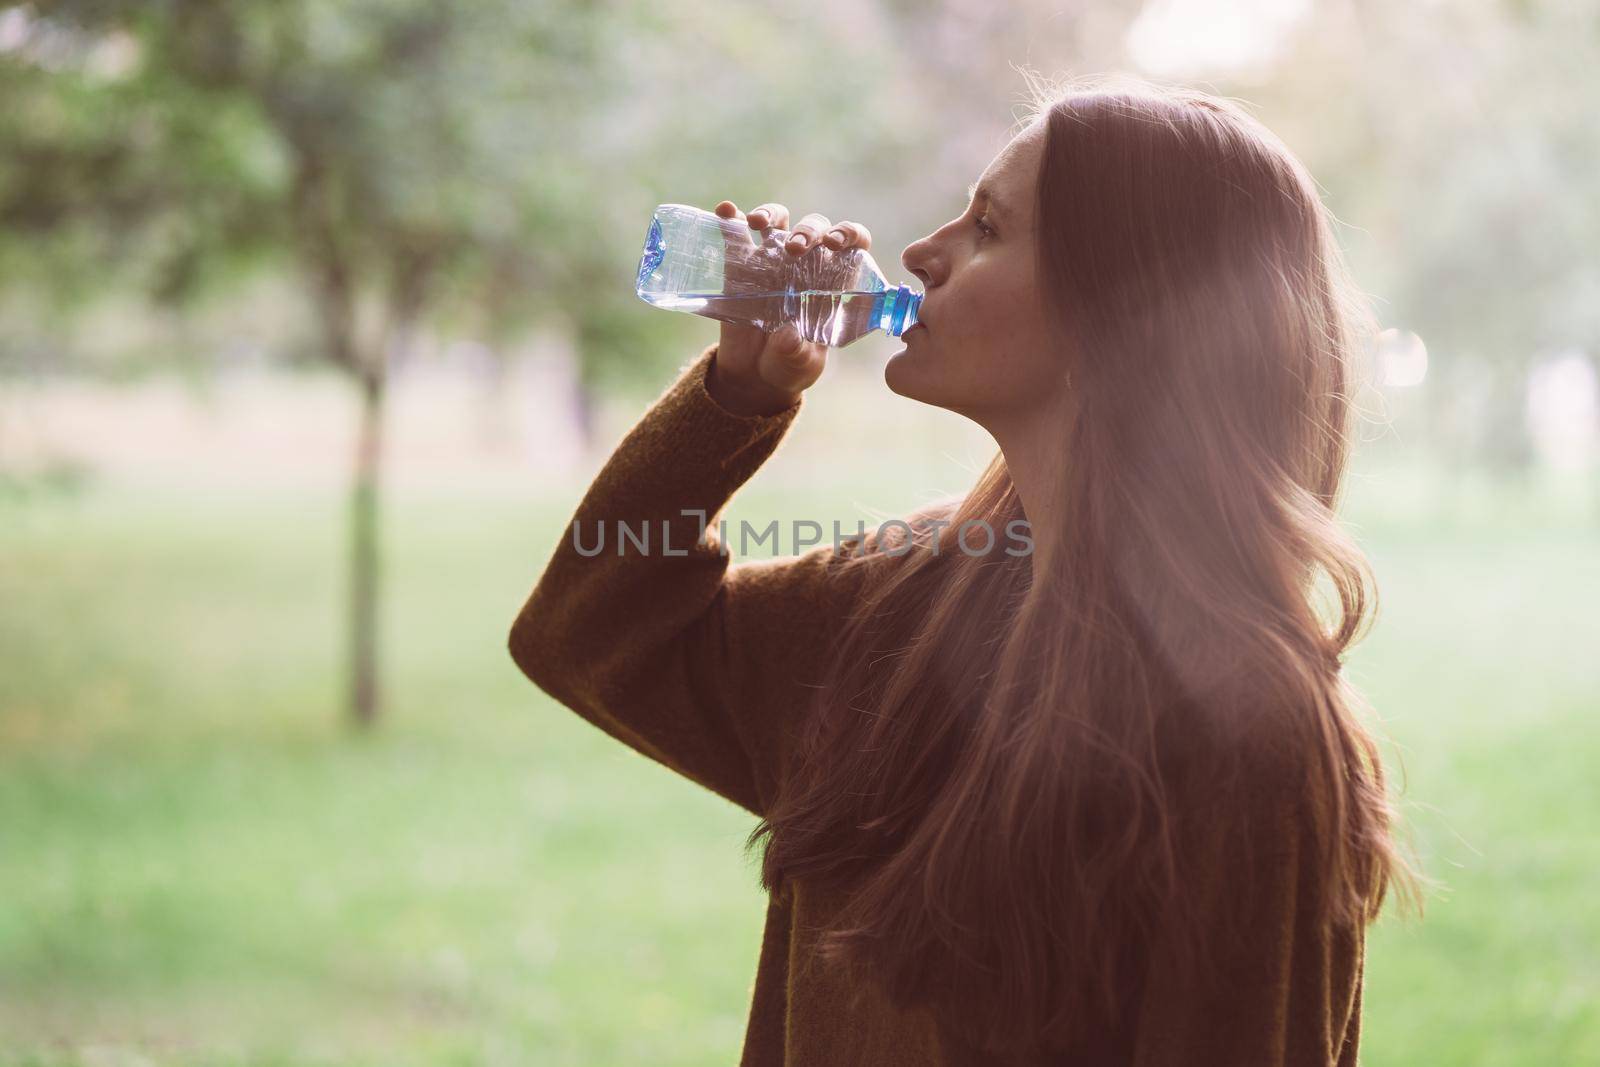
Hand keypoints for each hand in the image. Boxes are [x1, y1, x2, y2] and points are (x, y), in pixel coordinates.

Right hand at [706, 200, 873, 416]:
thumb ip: (797, 351)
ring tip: (758, 224)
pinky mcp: (740, 264)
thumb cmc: (789, 365)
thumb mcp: (799, 365)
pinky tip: (725, 212)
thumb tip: (786, 334)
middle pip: (814, 227)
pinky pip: (737, 233)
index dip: (849, 234)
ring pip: (778, 220)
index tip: (835, 244)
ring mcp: (771, 259)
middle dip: (808, 231)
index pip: (853, 243)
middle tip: (796, 249)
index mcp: (833, 281)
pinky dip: (732, 217)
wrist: (752, 375)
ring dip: (771, 214)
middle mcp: (806, 263)